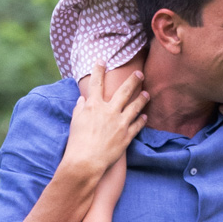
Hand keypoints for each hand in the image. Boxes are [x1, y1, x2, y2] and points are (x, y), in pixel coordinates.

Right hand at [60, 64, 147, 180]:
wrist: (86, 161)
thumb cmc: (77, 142)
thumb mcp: (75, 121)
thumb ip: (80, 108)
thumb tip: (82, 100)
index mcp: (94, 106)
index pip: (97, 83)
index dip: (99, 70)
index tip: (102, 60)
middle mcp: (109, 111)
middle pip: (124, 91)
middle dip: (133, 80)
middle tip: (139, 74)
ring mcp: (120, 123)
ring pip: (135, 107)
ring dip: (142, 99)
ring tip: (147, 94)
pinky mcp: (126, 136)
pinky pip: (137, 126)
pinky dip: (141, 120)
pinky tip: (144, 117)